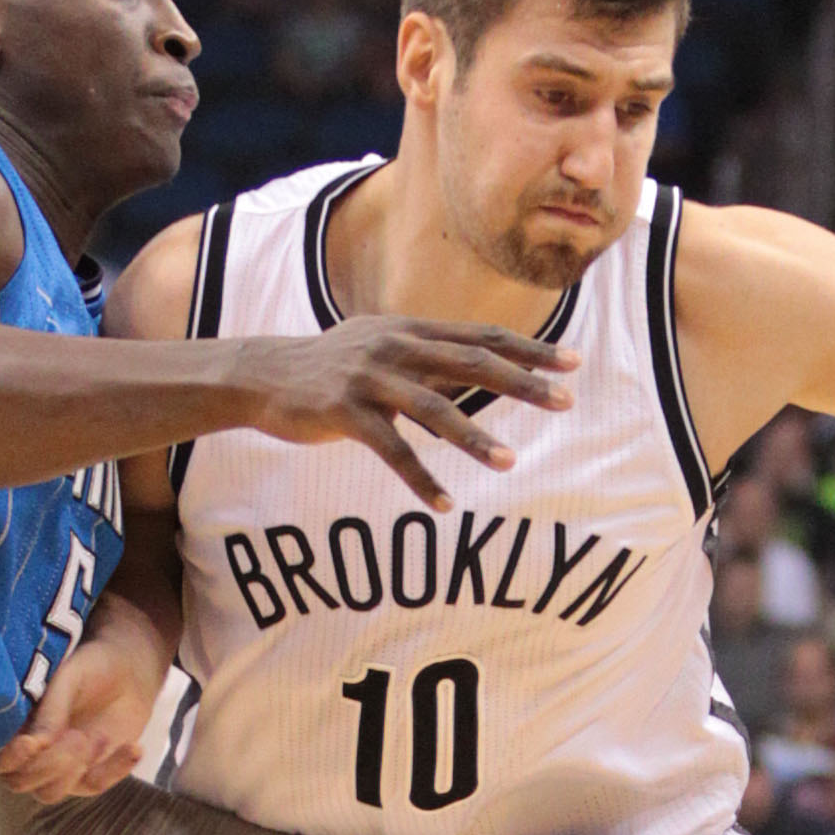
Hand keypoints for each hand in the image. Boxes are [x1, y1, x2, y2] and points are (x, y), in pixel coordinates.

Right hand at [0, 635, 158, 802]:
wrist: (128, 670)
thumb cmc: (90, 667)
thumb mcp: (69, 679)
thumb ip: (50, 711)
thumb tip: (36, 744)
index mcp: (14, 727)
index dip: (6, 759)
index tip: (31, 744)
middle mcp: (30, 754)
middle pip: (21, 782)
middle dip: (49, 764)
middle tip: (80, 737)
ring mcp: (59, 768)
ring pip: (51, 793)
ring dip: (74, 770)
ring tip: (99, 739)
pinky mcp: (90, 775)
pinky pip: (94, 786)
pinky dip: (114, 770)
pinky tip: (132, 747)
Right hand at [248, 318, 578, 510]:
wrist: (261, 376)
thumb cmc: (330, 368)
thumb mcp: (381, 347)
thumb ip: (427, 354)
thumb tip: (479, 367)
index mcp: (410, 330)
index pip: (482, 338)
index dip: (529, 350)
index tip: (573, 363)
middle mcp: (395, 346)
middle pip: (471, 364)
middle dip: (522, 383)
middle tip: (565, 402)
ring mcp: (369, 378)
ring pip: (434, 409)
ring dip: (475, 437)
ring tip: (510, 462)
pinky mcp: (343, 412)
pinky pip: (391, 450)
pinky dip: (419, 479)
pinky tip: (443, 504)